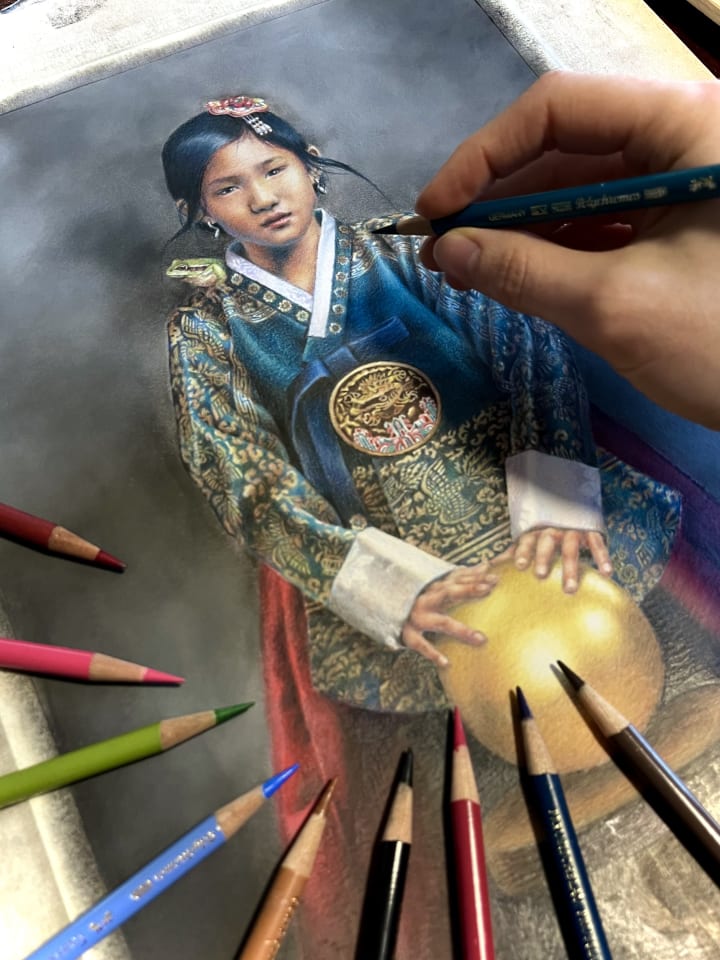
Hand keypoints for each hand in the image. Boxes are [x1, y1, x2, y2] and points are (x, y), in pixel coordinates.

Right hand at [401, 563, 497, 667]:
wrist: (383, 607)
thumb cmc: (420, 599)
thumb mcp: (438, 585)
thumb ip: (462, 577)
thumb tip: (486, 565)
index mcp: (435, 587)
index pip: (458, 580)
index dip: (476, 578)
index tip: (496, 579)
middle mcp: (427, 599)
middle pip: (449, 593)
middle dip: (468, 590)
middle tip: (487, 590)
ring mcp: (417, 616)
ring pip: (441, 622)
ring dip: (460, 630)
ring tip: (481, 639)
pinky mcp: (408, 633)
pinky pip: (421, 644)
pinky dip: (432, 653)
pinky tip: (446, 662)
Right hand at [417, 71, 719, 427]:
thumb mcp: (617, 305)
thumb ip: (524, 271)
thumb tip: (447, 251)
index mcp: (685, 125)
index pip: (561, 109)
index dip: (485, 156)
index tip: (436, 210)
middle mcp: (683, 140)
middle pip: (566, 150)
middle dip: (497, 203)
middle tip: (441, 253)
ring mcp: (683, 185)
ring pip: (578, 192)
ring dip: (519, 232)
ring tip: (463, 273)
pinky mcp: (679, 229)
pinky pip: (602, 226)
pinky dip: (554, 252)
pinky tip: (510, 278)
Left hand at [497, 527, 611, 592]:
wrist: (571, 512)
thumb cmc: (544, 535)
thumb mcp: (529, 540)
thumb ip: (512, 553)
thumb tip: (488, 566)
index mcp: (536, 533)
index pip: (527, 541)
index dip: (522, 551)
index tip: (518, 566)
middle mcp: (553, 530)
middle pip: (547, 543)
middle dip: (544, 558)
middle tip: (540, 576)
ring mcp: (573, 530)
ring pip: (571, 548)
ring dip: (571, 568)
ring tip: (570, 589)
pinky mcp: (591, 531)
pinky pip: (597, 544)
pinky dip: (603, 557)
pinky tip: (607, 573)